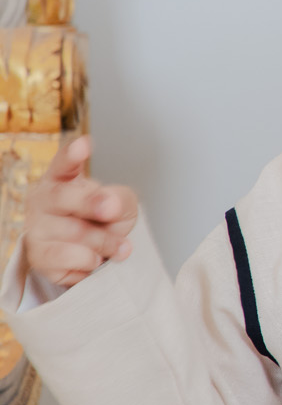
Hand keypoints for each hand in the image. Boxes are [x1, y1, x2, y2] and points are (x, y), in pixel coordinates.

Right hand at [23, 135, 138, 288]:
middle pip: (62, 196)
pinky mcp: (38, 256)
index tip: (84, 144)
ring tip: (117, 245)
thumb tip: (109, 204)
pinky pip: (69, 258)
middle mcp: (42, 199)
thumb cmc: (103, 222)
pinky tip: (94, 258)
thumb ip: (119, 198)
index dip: (72, 154)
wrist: (95, 256)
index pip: (63, 163)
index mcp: (62, 178)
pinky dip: (90, 260)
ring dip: (105, 242)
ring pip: (73, 232)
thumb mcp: (122, 204)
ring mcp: (36, 228)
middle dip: (91, 203)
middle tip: (112, 210)